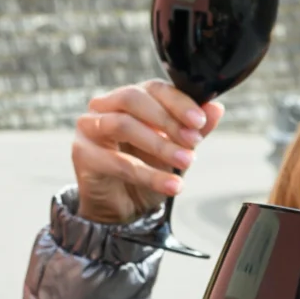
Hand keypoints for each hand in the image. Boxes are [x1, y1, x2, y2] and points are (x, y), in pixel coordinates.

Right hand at [71, 81, 221, 221]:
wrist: (123, 210)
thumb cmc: (147, 173)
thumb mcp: (176, 151)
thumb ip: (192, 130)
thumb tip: (216, 108)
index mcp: (130, 98)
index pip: (154, 88)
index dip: (178, 102)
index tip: (200, 121)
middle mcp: (106, 106)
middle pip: (134, 98)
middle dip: (167, 120)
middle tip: (194, 142)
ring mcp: (89, 126)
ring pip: (123, 125)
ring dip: (159, 144)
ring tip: (186, 162)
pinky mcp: (82, 153)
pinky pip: (118, 161)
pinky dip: (149, 175)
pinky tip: (172, 185)